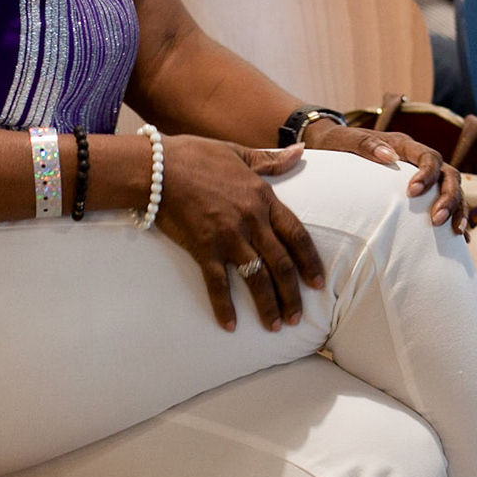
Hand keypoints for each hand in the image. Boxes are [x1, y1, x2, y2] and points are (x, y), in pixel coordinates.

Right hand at [153, 136, 324, 332]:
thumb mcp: (240, 153)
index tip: (318, 283)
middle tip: (297, 317)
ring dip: (268, 305)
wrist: (158, 167)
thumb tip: (300, 150)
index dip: (310, 261)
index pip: (296, 235)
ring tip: (274, 326)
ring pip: (256, 278)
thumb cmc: (197, 156)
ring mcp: (228, 237)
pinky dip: (224, 307)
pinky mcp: (203, 248)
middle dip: (292, 294)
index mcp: (264, 198)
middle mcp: (251, 221)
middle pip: (281, 264)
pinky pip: (218, 284)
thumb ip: (272, 160)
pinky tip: (229, 326)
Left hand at [301, 121, 464, 232]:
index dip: (427, 174)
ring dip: (457, 209)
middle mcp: (418, 159)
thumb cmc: (338, 144)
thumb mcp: (347, 141)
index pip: (428, 156)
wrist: (330, 145)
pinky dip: (455, 219)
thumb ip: (366, 145)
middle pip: (448, 174)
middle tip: (437, 220)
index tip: (412, 193)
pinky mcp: (421, 192)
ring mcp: (422, 175)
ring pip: (453, 189)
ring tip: (457, 233)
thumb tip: (388, 156)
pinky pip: (446, 203)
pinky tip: (461, 240)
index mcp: (404, 145)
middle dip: (448, 197)